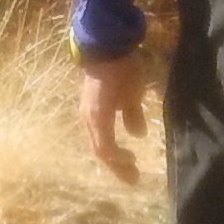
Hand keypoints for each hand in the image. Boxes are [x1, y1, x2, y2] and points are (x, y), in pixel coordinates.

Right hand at [81, 50, 152, 185]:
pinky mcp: (88, 106)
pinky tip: (118, 143)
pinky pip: (96, 132)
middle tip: (133, 177)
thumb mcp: (133, 92)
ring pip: (96, 142)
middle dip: (116, 166)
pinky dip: (107, 143)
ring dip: (111, 155)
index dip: (120, 164)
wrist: (104, 46)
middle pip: (99, 150)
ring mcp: (86, 112)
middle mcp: (88, 119)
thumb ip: (133, 115)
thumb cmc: (121, 69)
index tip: (135, 171)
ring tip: (127, 162)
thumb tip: (137, 135)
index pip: (106, 150)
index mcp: (98, 118)